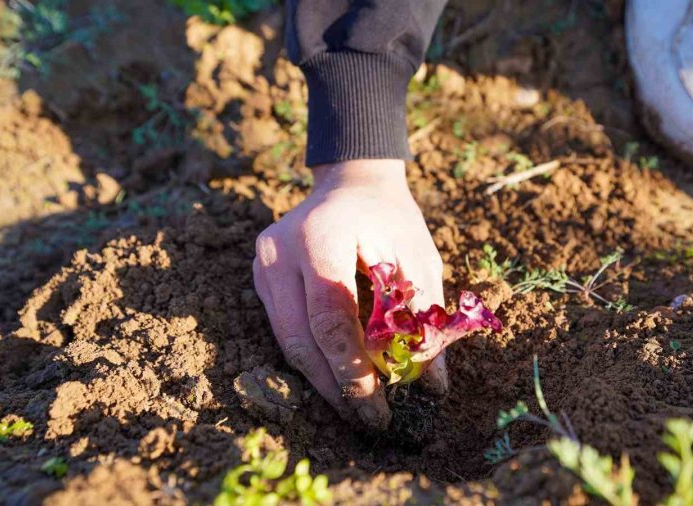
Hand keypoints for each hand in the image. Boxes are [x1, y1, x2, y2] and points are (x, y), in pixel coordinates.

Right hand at [252, 159, 447, 428]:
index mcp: (322, 235)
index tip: (378, 405)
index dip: (353, 368)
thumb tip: (432, 384)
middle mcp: (280, 250)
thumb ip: (423, 316)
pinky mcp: (260, 276)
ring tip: (356, 406)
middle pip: (301, 338)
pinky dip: (312, 357)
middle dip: (335, 386)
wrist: (351, 182)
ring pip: (287, 340)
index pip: (331, 316)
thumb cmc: (391, 218)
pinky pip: (284, 328)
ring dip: (322, 379)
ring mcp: (263, 264)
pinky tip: (338, 377)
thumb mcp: (419, 257)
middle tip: (369, 418)